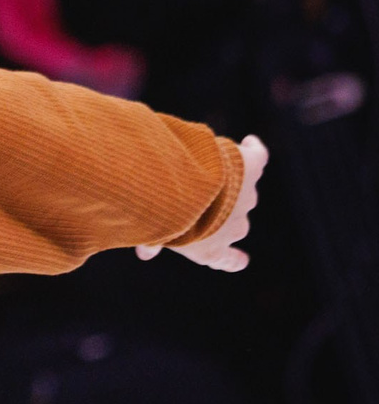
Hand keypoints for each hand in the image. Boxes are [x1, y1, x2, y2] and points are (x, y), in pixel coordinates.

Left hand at [137, 134, 267, 271]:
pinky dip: (253, 149)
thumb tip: (144, 254)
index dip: (234, 260)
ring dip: (226, 181)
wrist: (181, 184)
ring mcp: (248, 197)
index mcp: (211, 250)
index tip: (240, 260)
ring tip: (201, 168)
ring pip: (241, 189)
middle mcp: (235, 227)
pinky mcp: (253, 167)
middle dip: (217, 211)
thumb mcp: (153, 233)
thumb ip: (152, 243)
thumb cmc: (163, 215)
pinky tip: (248, 142)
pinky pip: (258, 156)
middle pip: (232, 222)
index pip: (227, 260)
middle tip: (191, 196)